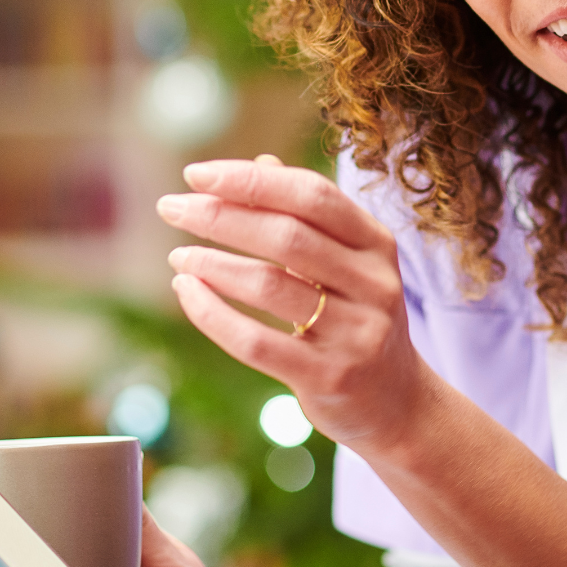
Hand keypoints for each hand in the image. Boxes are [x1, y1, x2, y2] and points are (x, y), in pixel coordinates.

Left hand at [156, 156, 434, 454]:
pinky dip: (211, 314)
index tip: (195, 174)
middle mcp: (374, 283)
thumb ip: (307, 216)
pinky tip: (187, 293)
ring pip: (269, 285)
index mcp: (377, 244)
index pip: (312, 195)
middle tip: (170, 208)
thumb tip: (260, 163)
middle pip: (286, 235)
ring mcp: (356, 332)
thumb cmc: (357, 319)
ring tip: (178, 256)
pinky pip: (256, 341)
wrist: (396, 402)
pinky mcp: (330, 377)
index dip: (250, 179)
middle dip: (220, 216)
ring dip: (211, 264)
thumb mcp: (346, 263)